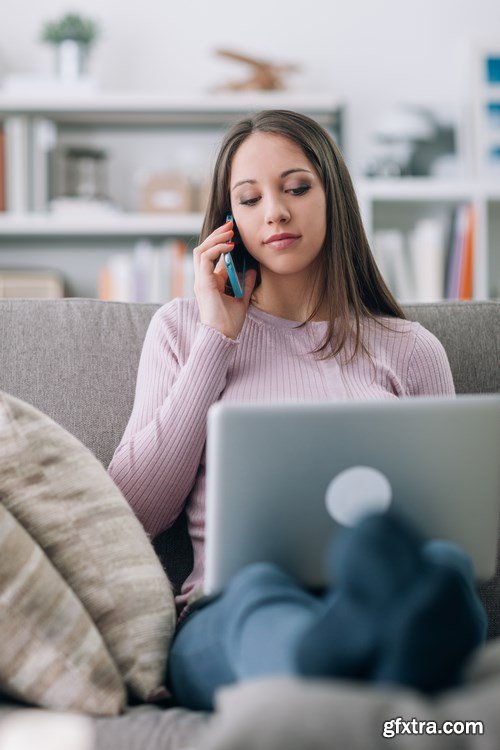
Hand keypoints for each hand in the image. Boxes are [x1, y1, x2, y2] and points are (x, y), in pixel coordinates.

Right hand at [193, 220, 257, 339]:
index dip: (221, 242)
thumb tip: (254, 270)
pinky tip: (230, 246)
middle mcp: (203, 279)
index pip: (212, 256)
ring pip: (201, 250)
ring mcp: (201, 280)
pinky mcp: (202, 283)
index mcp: (210, 282)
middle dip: (216, 235)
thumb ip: (247, 284)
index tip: (234, 234)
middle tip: (230, 225)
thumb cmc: (229, 323)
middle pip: (204, 249)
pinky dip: (217, 249)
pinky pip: (205, 258)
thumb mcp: (242, 298)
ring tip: (229, 231)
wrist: (222, 336)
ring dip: (215, 238)